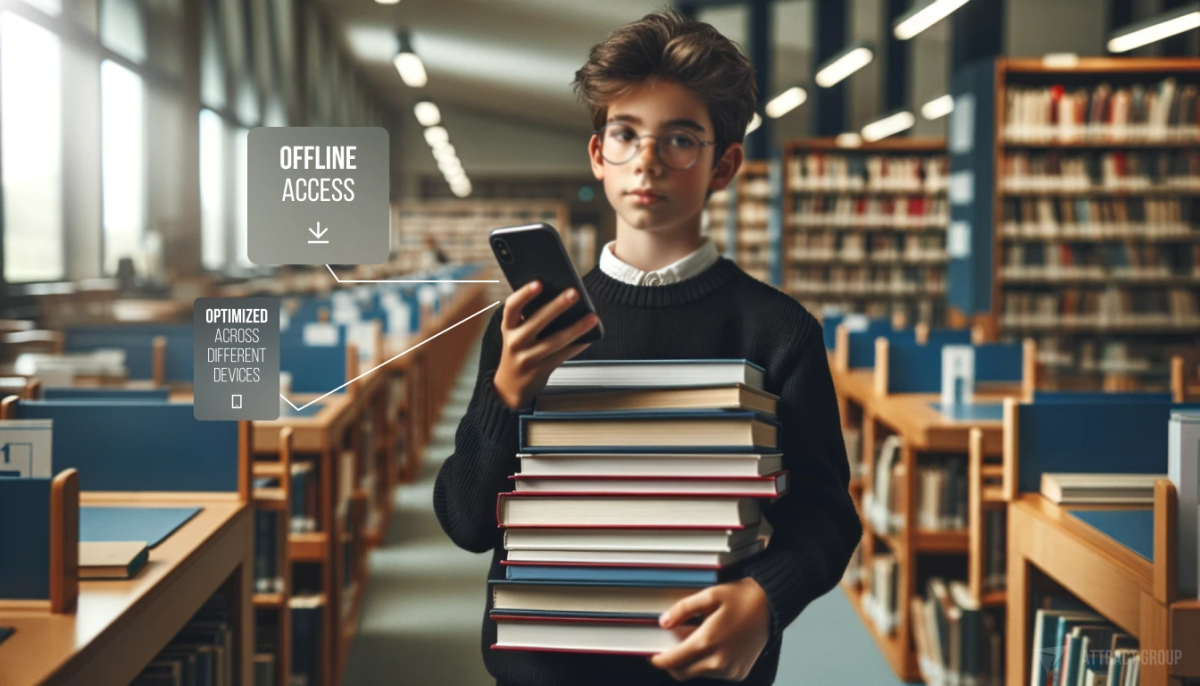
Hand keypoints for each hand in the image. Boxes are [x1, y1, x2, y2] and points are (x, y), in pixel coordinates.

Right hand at [493, 280, 599, 409]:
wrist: (510, 384)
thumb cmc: (519, 349)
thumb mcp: (516, 332)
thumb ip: (530, 316)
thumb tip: (560, 296)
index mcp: (508, 326)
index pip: (512, 306)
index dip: (524, 294)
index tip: (539, 283)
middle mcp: (515, 341)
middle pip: (537, 321)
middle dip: (557, 306)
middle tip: (574, 293)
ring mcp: (528, 357)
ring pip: (555, 341)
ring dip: (576, 328)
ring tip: (592, 317)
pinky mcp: (541, 370)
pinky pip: (563, 355)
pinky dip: (578, 345)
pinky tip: (590, 337)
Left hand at [650, 577, 770, 681]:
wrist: (772, 605)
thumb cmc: (742, 598)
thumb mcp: (710, 595)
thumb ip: (683, 609)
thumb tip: (664, 622)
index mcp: (708, 641)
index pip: (672, 661)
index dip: (658, 659)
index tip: (651, 655)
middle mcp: (719, 661)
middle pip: (682, 672)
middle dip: (673, 662)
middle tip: (672, 645)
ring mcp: (730, 670)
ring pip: (698, 673)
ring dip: (691, 662)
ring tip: (698, 638)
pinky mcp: (738, 673)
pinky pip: (714, 673)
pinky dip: (708, 663)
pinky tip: (714, 645)